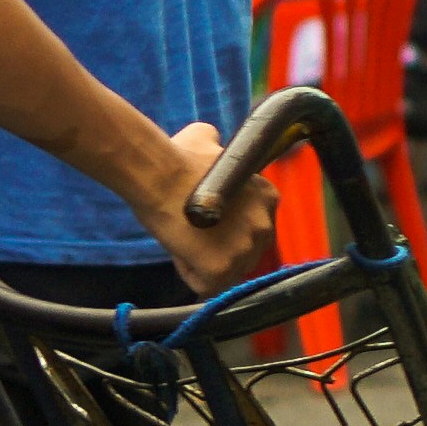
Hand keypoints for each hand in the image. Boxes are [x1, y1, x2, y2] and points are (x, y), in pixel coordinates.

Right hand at [133, 120, 278, 294]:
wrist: (158, 173)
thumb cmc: (178, 157)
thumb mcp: (207, 141)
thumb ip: (217, 145)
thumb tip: (210, 139)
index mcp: (268, 197)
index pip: (250, 228)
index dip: (223, 227)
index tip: (203, 216)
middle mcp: (265, 225)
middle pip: (242, 253)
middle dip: (217, 248)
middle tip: (191, 230)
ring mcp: (246, 249)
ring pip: (226, 272)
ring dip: (203, 262)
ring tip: (183, 237)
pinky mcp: (223, 269)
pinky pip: (206, 286)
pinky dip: (189, 273)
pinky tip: (179, 250)